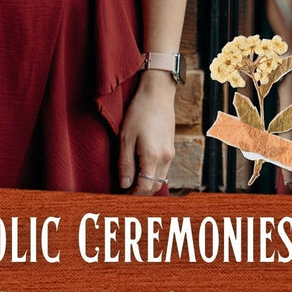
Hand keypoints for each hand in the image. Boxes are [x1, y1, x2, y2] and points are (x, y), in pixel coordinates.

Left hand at [118, 71, 175, 194]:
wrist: (157, 94)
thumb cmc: (139, 112)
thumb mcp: (126, 137)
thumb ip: (125, 163)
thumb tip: (124, 185)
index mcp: (153, 157)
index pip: (144, 187)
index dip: (132, 196)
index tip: (120, 197)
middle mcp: (166, 158)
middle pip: (154, 187)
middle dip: (140, 194)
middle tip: (124, 194)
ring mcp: (170, 153)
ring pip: (160, 179)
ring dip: (147, 186)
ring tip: (130, 185)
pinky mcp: (171, 147)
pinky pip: (163, 170)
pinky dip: (153, 176)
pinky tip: (141, 172)